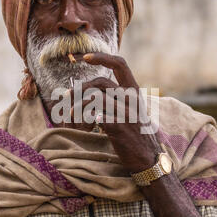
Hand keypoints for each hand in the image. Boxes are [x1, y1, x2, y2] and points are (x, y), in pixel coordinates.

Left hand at [68, 52, 160, 172]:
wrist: (148, 159)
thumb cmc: (135, 134)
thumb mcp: (130, 110)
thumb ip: (115, 97)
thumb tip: (87, 88)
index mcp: (134, 91)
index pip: (120, 64)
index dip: (101, 57)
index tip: (84, 57)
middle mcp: (132, 99)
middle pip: (100, 82)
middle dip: (80, 88)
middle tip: (67, 95)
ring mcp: (126, 112)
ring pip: (94, 98)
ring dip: (78, 106)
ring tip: (71, 115)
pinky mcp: (119, 127)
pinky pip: (95, 116)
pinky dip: (85, 120)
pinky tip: (84, 127)